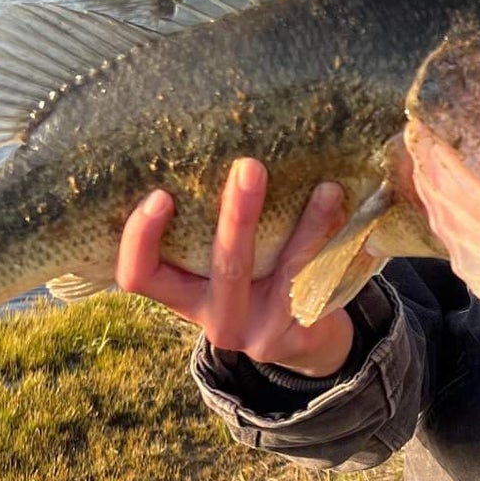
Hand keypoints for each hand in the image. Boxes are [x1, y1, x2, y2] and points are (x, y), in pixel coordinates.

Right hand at [116, 157, 355, 376]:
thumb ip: (208, 225)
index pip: (138, 276)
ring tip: (326, 189)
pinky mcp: (297, 332)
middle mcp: (214, 318)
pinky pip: (319, 280)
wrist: (302, 340)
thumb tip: (216, 140)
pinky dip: (331, 241)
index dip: (141, 239)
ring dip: (307, 226)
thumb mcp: (222, 262)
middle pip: (221, 268)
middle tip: (250, 167)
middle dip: (237, 216)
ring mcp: (258, 331)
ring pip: (284, 272)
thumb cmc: (253, 281)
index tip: (160, 194)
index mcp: (183, 295)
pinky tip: (341, 209)